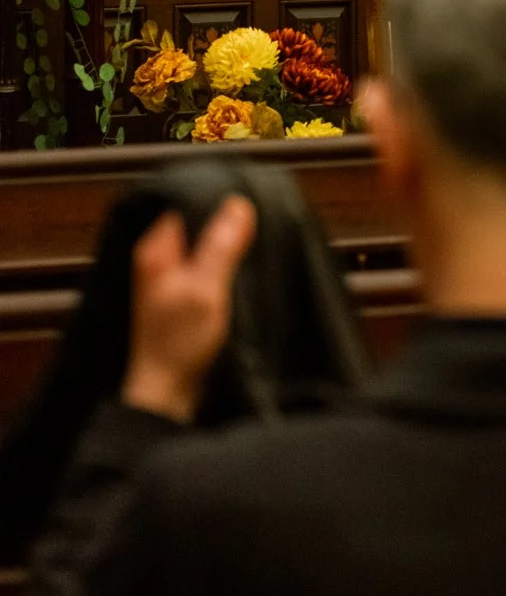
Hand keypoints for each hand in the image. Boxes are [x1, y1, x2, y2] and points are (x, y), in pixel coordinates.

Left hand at [121, 195, 257, 423]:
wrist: (169, 394)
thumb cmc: (178, 345)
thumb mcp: (205, 289)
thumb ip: (220, 247)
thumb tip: (238, 205)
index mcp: (157, 252)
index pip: (188, 204)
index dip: (218, 201)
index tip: (249, 201)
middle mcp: (161, 262)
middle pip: (200, 226)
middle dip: (228, 227)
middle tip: (259, 224)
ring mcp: (173, 281)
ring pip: (207, 249)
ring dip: (230, 250)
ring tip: (257, 246)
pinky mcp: (186, 300)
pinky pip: (211, 270)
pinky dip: (228, 270)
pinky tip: (246, 273)